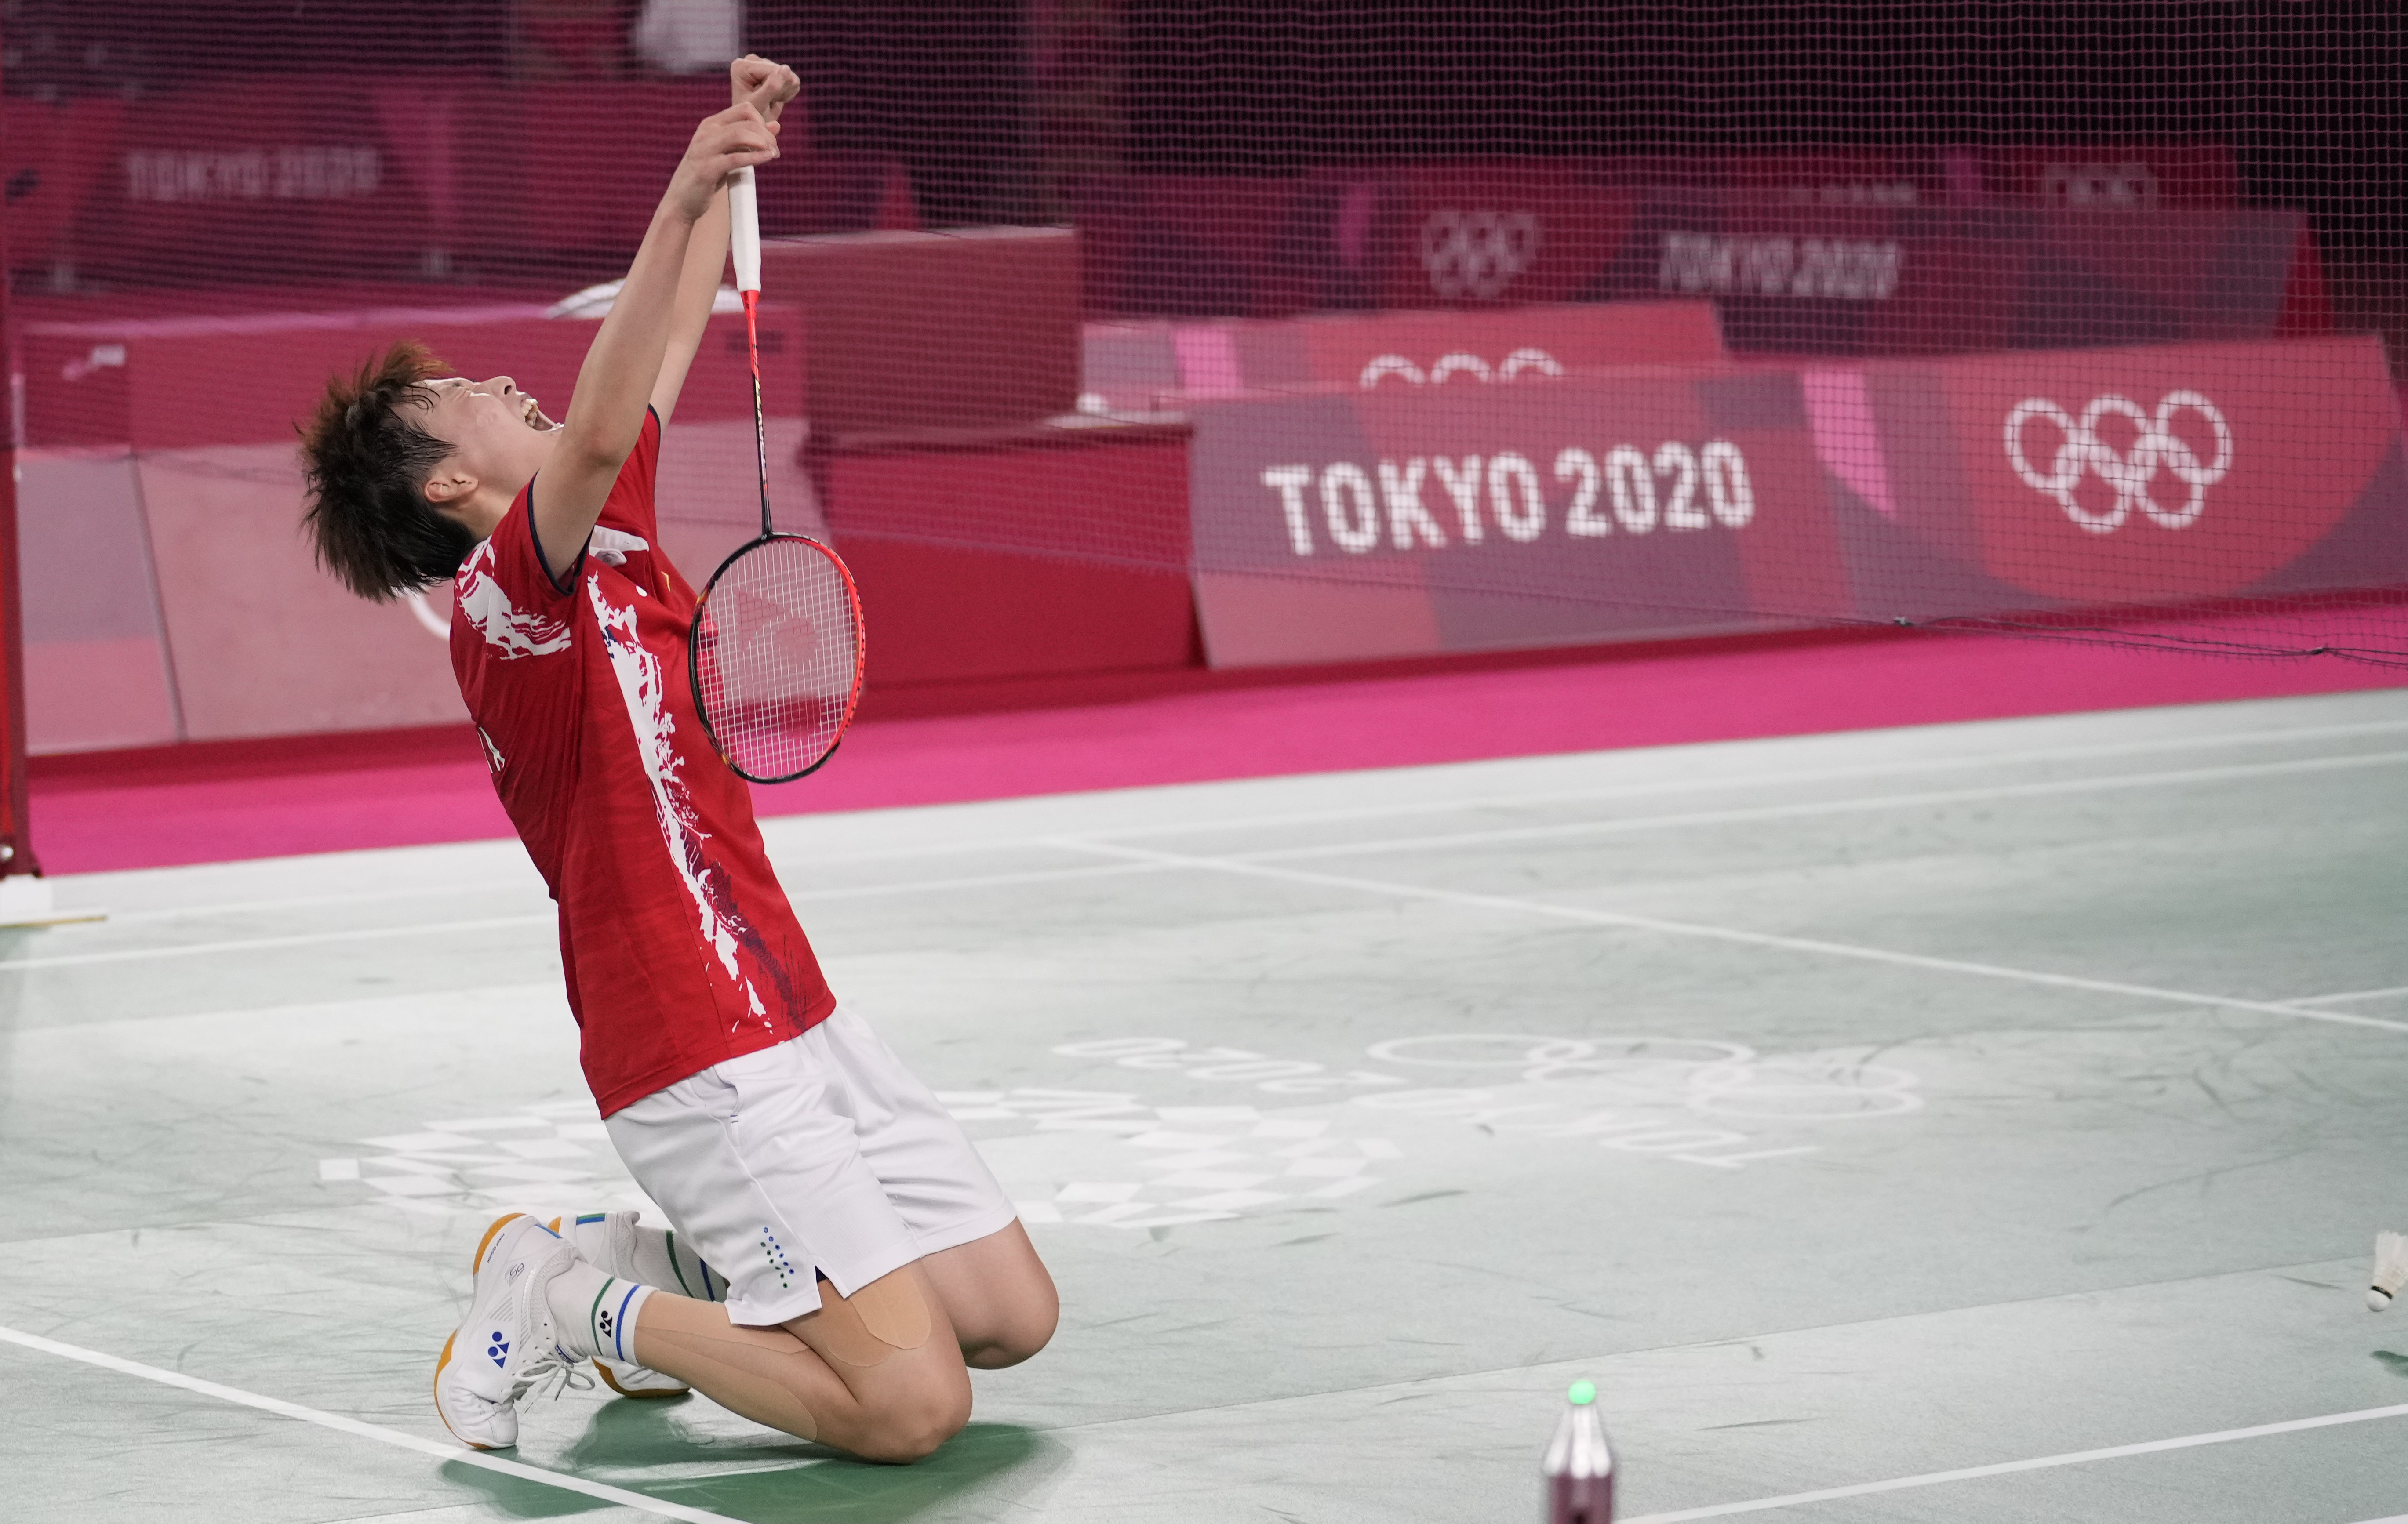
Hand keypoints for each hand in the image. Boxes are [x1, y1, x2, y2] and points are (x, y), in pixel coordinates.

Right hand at [666, 100, 779, 223]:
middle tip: (776, 149)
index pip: (744, 109)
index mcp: (711, 124)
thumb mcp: (729, 153)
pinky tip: (767, 158)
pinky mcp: (707, 169)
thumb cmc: (708, 176)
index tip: (770, 139)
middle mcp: (706, 132)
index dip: (762, 121)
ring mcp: (704, 150)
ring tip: (773, 154)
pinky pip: (735, 158)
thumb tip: (776, 125)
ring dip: (762, 143)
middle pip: (746, 122)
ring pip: (740, 134)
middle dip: (767, 135)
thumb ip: (749, 139)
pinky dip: (755, 157)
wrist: (681, 201)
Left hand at [729, 54, 800, 125]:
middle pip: (780, 70)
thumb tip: (786, 68)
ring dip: (783, 92)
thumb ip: (772, 86)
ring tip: (770, 100)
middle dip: (779, 89)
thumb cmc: (752, 117)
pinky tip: (775, 98)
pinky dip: (788, 93)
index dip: (774, 89)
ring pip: (789, 75)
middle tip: (767, 102)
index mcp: (741, 66)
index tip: (762, 101)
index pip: (772, 70)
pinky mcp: (775, 69)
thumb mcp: (760, 104)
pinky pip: (793, 79)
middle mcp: (751, 60)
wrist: (755, 123)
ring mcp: (763, 63)